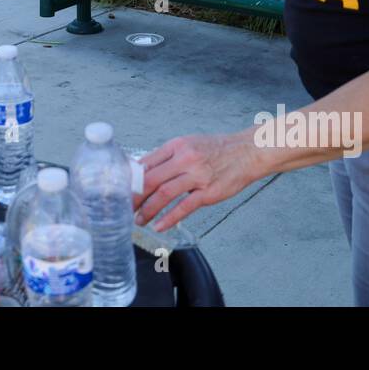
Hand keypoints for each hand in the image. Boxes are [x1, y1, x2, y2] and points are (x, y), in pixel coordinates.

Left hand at [134, 134, 255, 230]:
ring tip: (138, 220)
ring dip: (148, 209)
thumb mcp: (189, 144)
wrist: (247, 152)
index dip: (130, 179)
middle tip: (124, 208)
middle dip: (134, 196)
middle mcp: (185, 158)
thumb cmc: (217, 149)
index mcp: (176, 145)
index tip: (121, 190)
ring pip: (164, 194)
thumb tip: (143, 170)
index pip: (146, 162)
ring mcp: (197, 176)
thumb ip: (167, 157)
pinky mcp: (209, 192)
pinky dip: (169, 218)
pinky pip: (185, 207)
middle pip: (151, 179)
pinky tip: (159, 225)